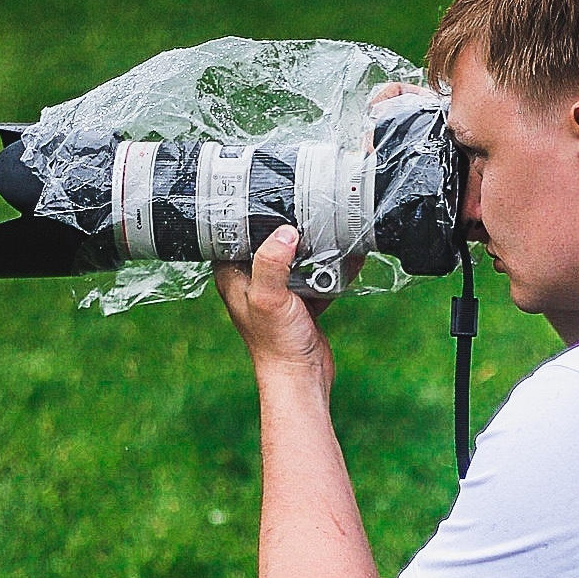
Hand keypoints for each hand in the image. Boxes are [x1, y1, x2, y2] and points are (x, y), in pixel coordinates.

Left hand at [216, 225, 333, 392]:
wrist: (302, 378)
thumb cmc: (277, 344)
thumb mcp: (269, 297)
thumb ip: (272, 262)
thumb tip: (286, 232)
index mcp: (234, 277)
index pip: (233, 236)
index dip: (247, 217)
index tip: (266, 199)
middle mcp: (252, 282)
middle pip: (268, 243)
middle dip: (287, 229)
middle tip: (305, 209)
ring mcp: (277, 292)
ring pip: (295, 259)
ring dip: (313, 248)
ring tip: (328, 229)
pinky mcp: (300, 303)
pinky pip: (315, 277)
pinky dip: (330, 269)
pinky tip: (345, 259)